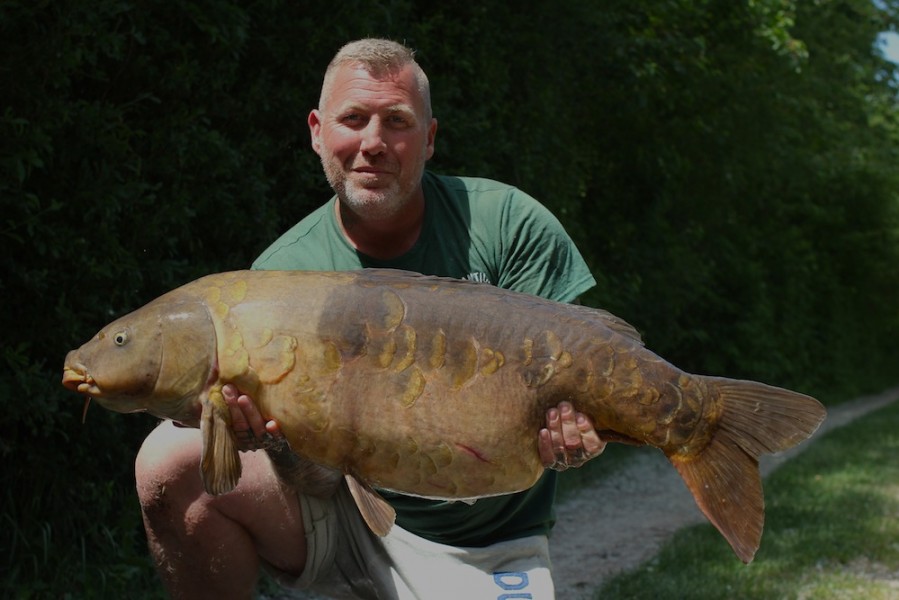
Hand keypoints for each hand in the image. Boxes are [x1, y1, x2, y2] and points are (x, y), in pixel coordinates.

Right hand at [221, 385, 340, 495]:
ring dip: (250, 412)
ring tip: (244, 398)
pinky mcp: (283, 441)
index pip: (233, 423)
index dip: (228, 407)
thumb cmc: (263, 429)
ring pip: (258, 428)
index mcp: (242, 437)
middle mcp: (253, 440)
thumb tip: (225, 385)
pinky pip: (279, 437)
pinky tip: (272, 424)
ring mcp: (268, 441)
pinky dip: (275, 432)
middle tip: (230, 389)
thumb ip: (237, 411)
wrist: (286, 449)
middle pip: (242, 425)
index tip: (224, 389)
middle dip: (235, 407)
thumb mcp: (248, 425)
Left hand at [538, 401, 604, 470]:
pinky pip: (548, 458)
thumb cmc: (575, 414)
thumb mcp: (586, 411)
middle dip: (569, 424)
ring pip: (560, 449)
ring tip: (552, 413)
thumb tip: (599, 386)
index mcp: (594, 446)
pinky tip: (543, 431)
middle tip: (564, 406)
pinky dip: (545, 445)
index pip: (593, 443)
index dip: (586, 430)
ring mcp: (565, 461)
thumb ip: (588, 406)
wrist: (557, 424)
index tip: (580, 416)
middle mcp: (580, 456)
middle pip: (574, 444)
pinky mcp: (551, 462)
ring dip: (556, 429)